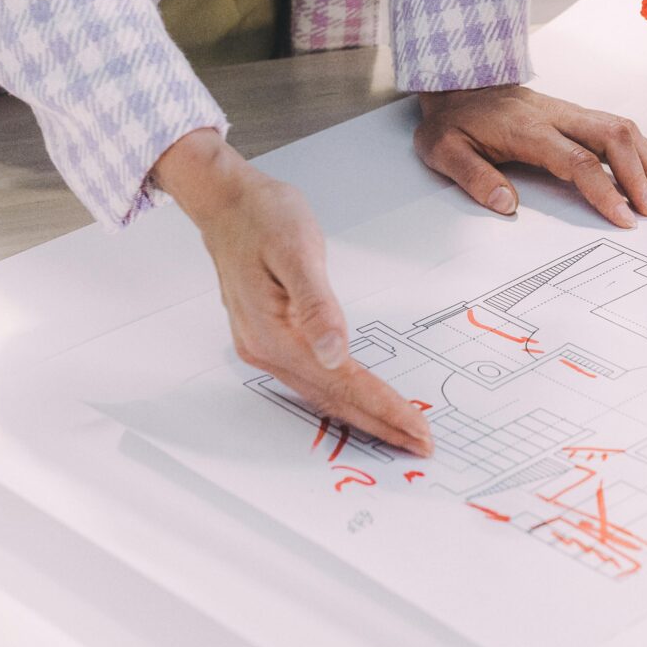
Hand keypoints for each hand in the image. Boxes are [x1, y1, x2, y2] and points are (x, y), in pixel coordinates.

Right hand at [154, 129, 431, 454]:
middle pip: (331, 399)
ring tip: (398, 431)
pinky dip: (340, 395)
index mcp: (274, 334)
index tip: (417, 430)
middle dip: (379, 424)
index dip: (382, 408)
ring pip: (320, 394)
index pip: (341, 383)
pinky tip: (358, 400)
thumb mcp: (297, 250)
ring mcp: (262, 347)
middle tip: (420, 445)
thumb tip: (336, 352)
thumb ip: (317, 304)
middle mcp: (264, 350)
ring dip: (361, 415)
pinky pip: (309, 380)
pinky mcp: (266, 337)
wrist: (226, 201)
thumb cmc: (262, 216)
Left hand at [414, 86, 646, 227]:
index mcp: (528, 129)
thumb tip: (507, 204)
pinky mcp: (573, 114)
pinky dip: (643, 145)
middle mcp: (555, 116)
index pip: (578, 160)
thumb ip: (474, 176)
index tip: (625, 217)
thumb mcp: (443, 150)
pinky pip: (616, 125)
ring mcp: (568, 112)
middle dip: (640, 175)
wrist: (455, 84)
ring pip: (620, 128)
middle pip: (612, 137)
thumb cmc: (451, 121)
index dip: (606, 190)